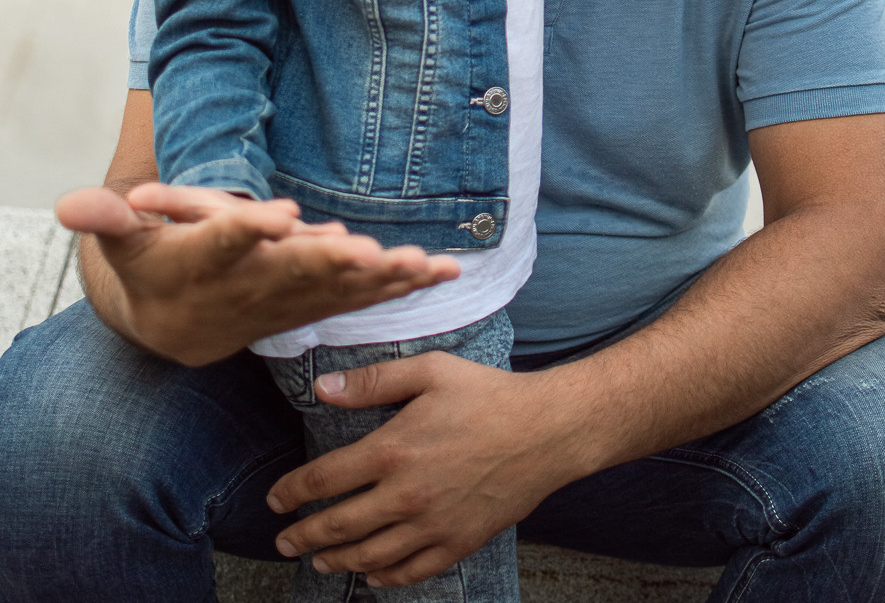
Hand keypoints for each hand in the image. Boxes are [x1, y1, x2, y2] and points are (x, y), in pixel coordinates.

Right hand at [56, 183, 459, 365]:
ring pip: (340, 290)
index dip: (249, 231)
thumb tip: (69, 201)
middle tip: (365, 250)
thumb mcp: (126, 241)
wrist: (176, 328)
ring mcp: (291, 300)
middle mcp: (253, 286)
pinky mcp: (319, 304)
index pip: (225, 244)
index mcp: (206, 262)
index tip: (278, 215)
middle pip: (294, 272)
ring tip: (423, 267)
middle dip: (330, 261)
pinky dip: (403, 287)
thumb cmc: (155, 266)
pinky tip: (445, 273)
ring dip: (381, 280)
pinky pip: (364, 298)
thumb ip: (111, 220)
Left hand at [267, 354, 590, 587]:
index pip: (325, 478)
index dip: (292, 492)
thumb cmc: (487, 394)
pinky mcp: (458, 542)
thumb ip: (374, 381)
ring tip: (317, 559)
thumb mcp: (430, 371)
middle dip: (303, 535)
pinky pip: (411, 571)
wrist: (546, 431)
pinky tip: (369, 573)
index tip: (274, 500)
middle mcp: (407, 495)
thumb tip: (322, 388)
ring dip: (335, 559)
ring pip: (369, 555)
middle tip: (283, 541)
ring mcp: (433, 525)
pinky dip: (383, 577)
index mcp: (394, 449)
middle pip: (339, 525)